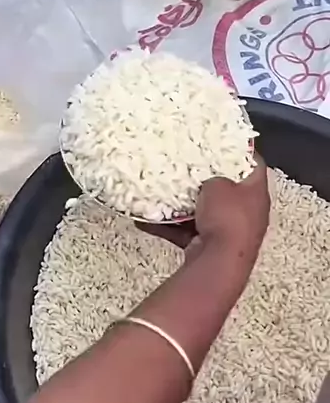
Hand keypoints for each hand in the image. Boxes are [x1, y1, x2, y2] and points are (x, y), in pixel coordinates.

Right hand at [141, 156, 269, 264]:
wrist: (219, 261)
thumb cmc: (226, 216)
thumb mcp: (218, 184)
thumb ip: (213, 177)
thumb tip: (208, 182)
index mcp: (257, 192)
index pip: (253, 163)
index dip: (239, 150)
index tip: (220, 141)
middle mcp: (248, 212)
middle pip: (228, 190)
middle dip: (207, 180)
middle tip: (188, 165)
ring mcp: (230, 232)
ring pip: (205, 212)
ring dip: (185, 206)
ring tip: (162, 192)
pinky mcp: (212, 247)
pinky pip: (189, 231)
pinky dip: (172, 227)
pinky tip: (147, 221)